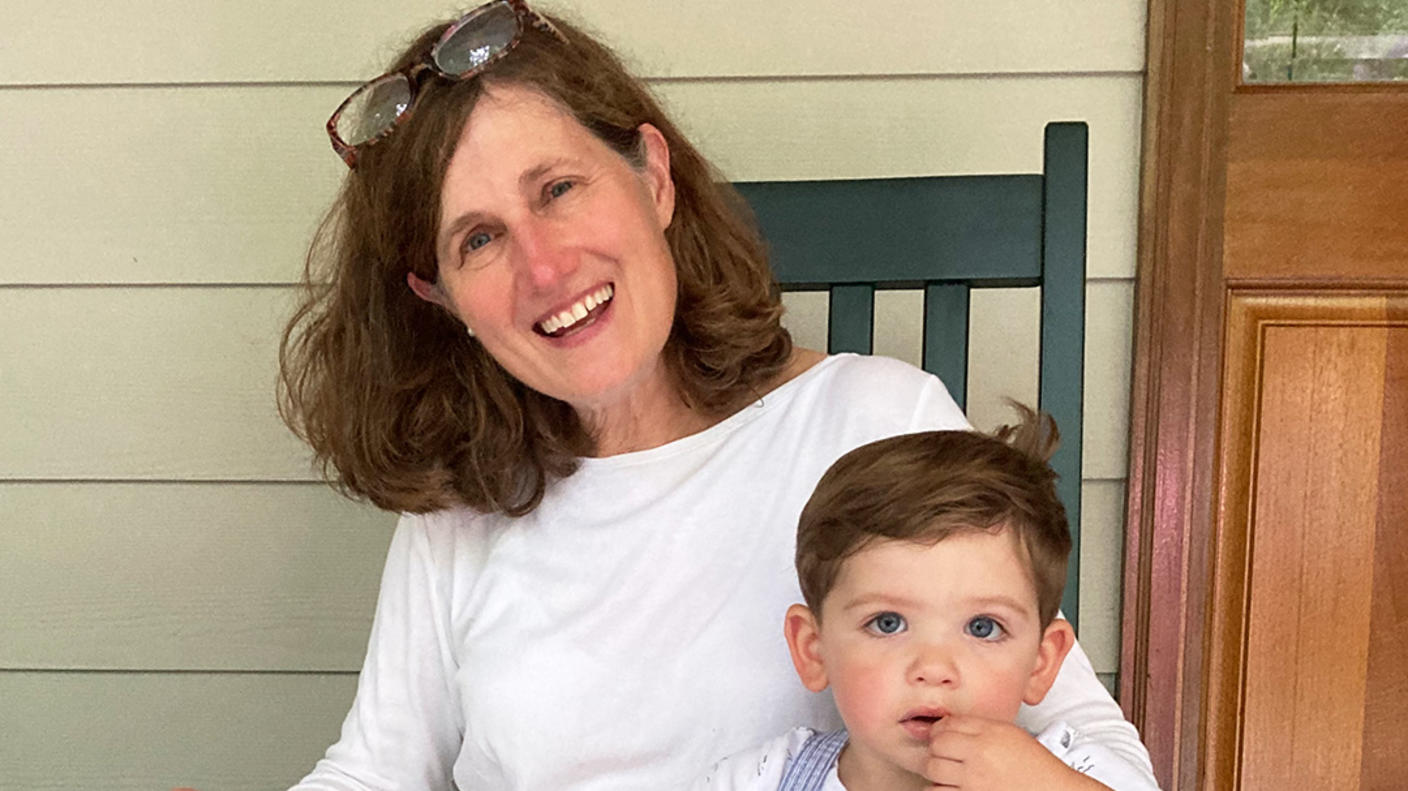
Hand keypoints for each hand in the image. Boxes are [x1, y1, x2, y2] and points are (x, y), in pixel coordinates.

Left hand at [923, 714, 1109, 789]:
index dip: (938, 731)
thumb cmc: (1037, 767)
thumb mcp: (1011, 735)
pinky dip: (941, 790)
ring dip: (937, 773)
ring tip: (947, 774)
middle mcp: (979, 755)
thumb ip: (981, 728)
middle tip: (944, 757)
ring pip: (933, 771)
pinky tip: (951, 788)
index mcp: (989, 734)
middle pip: (936, 747)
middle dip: (936, 751)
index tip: (940, 737)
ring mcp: (974, 781)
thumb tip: (949, 727)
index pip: (946, 725)